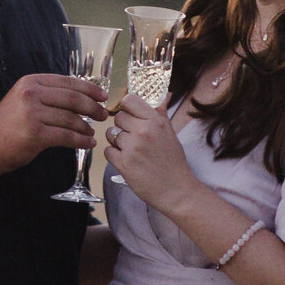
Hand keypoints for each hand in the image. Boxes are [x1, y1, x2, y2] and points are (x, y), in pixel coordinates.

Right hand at [0, 72, 104, 171]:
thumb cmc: (8, 124)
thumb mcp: (24, 99)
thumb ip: (47, 94)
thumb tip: (81, 97)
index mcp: (31, 82)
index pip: (68, 82)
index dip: (89, 88)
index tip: (102, 96)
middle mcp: (31, 95)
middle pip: (73, 99)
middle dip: (92, 107)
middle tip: (103, 114)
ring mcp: (33, 114)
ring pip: (71, 119)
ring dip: (86, 127)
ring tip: (92, 132)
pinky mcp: (35, 134)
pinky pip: (66, 136)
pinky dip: (80, 140)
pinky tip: (87, 143)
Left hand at [103, 91, 196, 217]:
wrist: (176, 190)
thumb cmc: (173, 162)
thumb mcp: (170, 133)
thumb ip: (160, 113)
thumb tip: (162, 94)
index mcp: (155, 121)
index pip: (129, 100)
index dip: (126, 107)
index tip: (129, 114)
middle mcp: (143, 131)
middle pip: (118, 117)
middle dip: (122, 126)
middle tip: (133, 138)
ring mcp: (132, 147)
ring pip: (111, 134)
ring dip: (117, 142)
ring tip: (131, 151)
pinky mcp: (123, 163)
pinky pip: (108, 151)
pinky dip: (114, 156)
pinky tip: (127, 161)